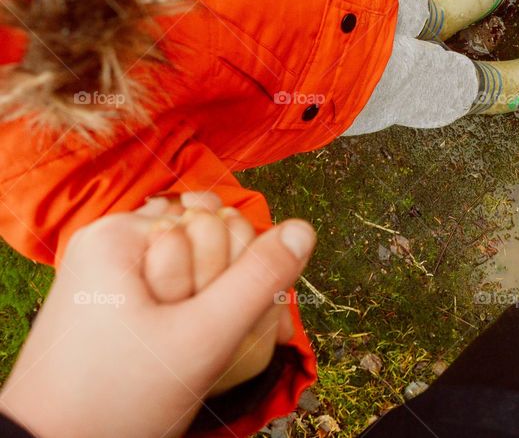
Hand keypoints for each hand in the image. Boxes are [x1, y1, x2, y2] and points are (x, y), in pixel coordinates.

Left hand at [0, 196, 315, 437]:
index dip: (236, 273)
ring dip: (211, 310)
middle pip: (205, 245)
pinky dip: (191, 320)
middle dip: (222, 292)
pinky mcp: (112, 301)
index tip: (225, 321)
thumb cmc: (118, 399)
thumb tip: (304, 228)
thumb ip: (258, 280)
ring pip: (195, 271)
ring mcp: (110, 273)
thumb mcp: (201, 339)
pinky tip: (192, 354)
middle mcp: (111, 243)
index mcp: (120, 235)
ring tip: (194, 355)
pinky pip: (173, 293)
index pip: (218, 223)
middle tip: (207, 343)